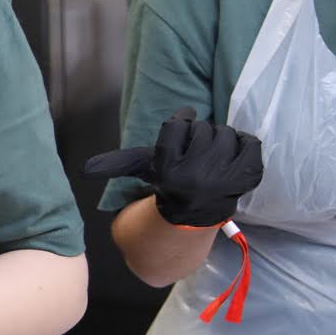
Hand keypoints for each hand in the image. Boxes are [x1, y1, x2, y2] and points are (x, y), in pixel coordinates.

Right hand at [83, 107, 262, 227]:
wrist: (196, 214)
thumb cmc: (169, 183)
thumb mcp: (141, 170)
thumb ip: (116, 162)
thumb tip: (83, 170)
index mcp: (169, 170)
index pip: (178, 124)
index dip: (181, 120)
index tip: (182, 128)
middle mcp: (197, 175)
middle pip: (204, 128)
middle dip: (200, 134)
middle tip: (197, 148)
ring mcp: (226, 177)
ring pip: (226, 133)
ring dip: (221, 138)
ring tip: (213, 153)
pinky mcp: (249, 176)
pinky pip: (251, 142)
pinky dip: (244, 144)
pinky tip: (232, 156)